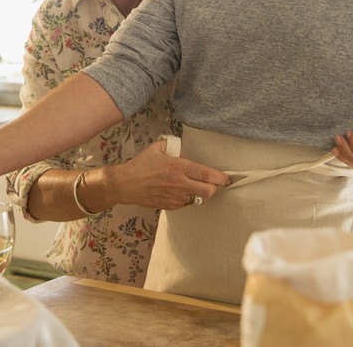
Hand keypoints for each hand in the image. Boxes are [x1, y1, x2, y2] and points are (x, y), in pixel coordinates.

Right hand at [103, 141, 230, 209]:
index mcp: (178, 168)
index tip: (227, 179)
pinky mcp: (170, 206)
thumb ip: (174, 147)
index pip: (205, 174)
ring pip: (198, 199)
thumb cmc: (141, 164)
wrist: (125, 184)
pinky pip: (186, 203)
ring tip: (195, 185)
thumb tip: (185, 151)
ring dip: (200, 193)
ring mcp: (175, 197)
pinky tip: (182, 190)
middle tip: (215, 183)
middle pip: (208, 192)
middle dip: (215, 188)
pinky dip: (188, 198)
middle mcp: (179, 184)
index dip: (220, 178)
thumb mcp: (158, 148)